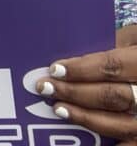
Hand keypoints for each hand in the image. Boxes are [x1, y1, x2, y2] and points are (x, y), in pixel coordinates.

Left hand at [35, 28, 136, 143]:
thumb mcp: (132, 39)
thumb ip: (109, 47)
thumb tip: (69, 56)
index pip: (112, 66)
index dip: (82, 69)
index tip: (55, 69)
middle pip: (113, 96)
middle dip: (76, 93)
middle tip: (46, 88)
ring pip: (122, 124)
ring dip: (86, 118)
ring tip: (59, 109)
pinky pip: (131, 144)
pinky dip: (111, 145)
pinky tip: (85, 142)